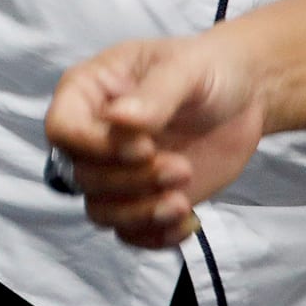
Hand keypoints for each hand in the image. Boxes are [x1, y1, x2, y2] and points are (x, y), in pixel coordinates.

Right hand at [44, 37, 265, 247]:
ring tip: (182, 202)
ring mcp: (115, 171)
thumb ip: (153, 95)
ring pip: (100, 210)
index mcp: (88, 94)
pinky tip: (189, 221)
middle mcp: (92, 136)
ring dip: (139, 214)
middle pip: (81, 175)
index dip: (94, 146)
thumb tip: (117, 119)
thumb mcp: (185, 69)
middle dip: (130, 181)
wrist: (244, 97)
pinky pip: (129, 232)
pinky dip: (155, 236)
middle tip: (181, 168)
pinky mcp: (142, 198)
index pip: (61, 129)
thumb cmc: (207, 69)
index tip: (146, 147)